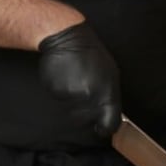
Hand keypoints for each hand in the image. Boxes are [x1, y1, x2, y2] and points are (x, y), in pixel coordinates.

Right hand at [37, 22, 121, 137]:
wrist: (66, 36)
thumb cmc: (91, 54)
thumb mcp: (110, 74)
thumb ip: (109, 97)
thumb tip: (106, 117)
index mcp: (107, 93)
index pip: (110, 124)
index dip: (105, 129)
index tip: (101, 127)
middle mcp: (90, 97)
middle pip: (87, 121)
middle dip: (86, 113)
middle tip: (84, 92)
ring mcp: (72, 95)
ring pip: (71, 111)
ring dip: (72, 103)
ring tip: (74, 82)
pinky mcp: (55, 90)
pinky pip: (58, 100)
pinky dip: (60, 92)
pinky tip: (63, 77)